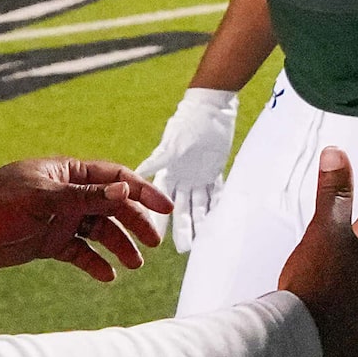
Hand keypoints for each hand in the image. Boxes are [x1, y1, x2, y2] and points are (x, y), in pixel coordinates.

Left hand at [0, 158, 172, 283]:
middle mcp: (69, 195)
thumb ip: (85, 196)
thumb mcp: (43, 198)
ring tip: (132, 265)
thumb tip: (125, 192)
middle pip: (113, 207)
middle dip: (135, 224)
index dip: (143, 192)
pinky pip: (81, 252)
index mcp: (69, 174)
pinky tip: (107, 277)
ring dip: (118, 246)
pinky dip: (95, 263)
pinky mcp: (50, 243)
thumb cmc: (0, 202)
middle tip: (152, 245)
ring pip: (100, 232)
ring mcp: (61, 219)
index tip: (166, 209)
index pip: (116, 179)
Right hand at [138, 88, 238, 252]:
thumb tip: (138, 173)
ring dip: (200, 223)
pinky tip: (219, 223)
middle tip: (183, 249)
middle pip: (180, 208)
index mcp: (167, 171)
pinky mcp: (213, 171)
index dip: (156, 218)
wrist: (210, 106)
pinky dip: (217, 208)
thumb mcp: (173, 142)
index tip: (153, 237)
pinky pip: (216, 194)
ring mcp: (197, 176)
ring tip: (203, 242)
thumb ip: (159, 159)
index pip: (158, 199)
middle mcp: (181, 177)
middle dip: (181, 228)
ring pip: (199, 205)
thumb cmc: (189, 121)